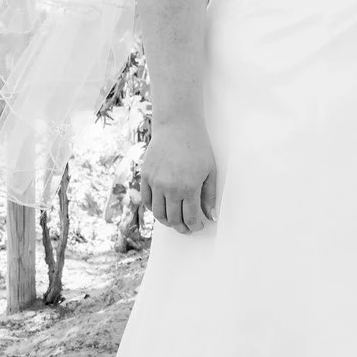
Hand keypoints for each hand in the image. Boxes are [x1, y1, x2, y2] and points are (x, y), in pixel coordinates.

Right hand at [139, 118, 217, 232]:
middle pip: (173, 219)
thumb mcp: (210, 171)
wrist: (177, 127)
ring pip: (158, 213)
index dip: (195, 226)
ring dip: (166, 222)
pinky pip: (147, 200)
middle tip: (187, 229)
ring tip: (174, 222)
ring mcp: (155, 182)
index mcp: (189, 188)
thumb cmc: (198, 148)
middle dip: (182, 228)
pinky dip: (153, 209)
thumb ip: (209, 196)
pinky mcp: (145, 176)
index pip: (190, 217)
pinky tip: (162, 209)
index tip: (198, 227)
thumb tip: (211, 216)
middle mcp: (170, 188)